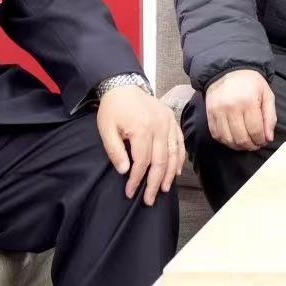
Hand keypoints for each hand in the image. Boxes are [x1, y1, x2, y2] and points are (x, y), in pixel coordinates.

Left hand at [98, 83, 185, 205]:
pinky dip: (179, 158)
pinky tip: (176, 171)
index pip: (142, 161)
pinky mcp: (172, 120)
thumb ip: (115, 151)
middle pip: (160, 161)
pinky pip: (179, 142)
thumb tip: (124, 171)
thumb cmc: (113, 109)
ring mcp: (168, 123)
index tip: (130, 192)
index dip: (136, 179)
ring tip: (163, 189)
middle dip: (154, 183)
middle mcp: (159, 126)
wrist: (124, 86)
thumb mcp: (106, 129)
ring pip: (173, 154)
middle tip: (149, 200)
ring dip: (169, 174)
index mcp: (141, 129)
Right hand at [202, 68, 276, 151]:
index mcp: (248, 102)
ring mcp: (218, 112)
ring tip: (245, 144)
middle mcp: (231, 108)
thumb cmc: (251, 83)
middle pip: (241, 138)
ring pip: (228, 139)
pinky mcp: (210, 114)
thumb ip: (270, 117)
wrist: (228, 70)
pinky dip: (225, 141)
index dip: (260, 140)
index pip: (255, 130)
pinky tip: (233, 139)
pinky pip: (216, 135)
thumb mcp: (267, 95)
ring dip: (238, 146)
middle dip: (251, 146)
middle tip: (255, 145)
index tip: (263, 141)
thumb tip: (269, 138)